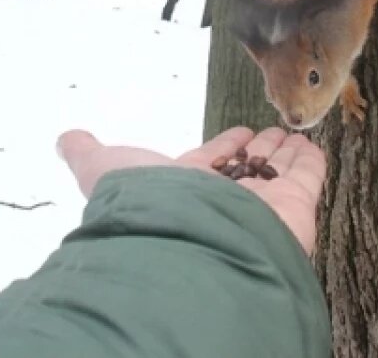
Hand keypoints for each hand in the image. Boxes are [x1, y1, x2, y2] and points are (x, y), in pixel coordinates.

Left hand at [56, 126, 325, 254]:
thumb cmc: (148, 209)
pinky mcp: (293, 209)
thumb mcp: (105, 171)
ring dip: (285, 151)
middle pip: (246, 170)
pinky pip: (306, 178)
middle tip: (272, 129)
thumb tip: (64, 137)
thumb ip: (88, 155)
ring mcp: (259, 208)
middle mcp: (222, 202)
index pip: (209, 165)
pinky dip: (310, 161)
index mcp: (183, 192)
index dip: (223, 147)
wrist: (193, 248)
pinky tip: (312, 144)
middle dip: (258, 149)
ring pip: (276, 172)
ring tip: (294, 130)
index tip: (237, 133)